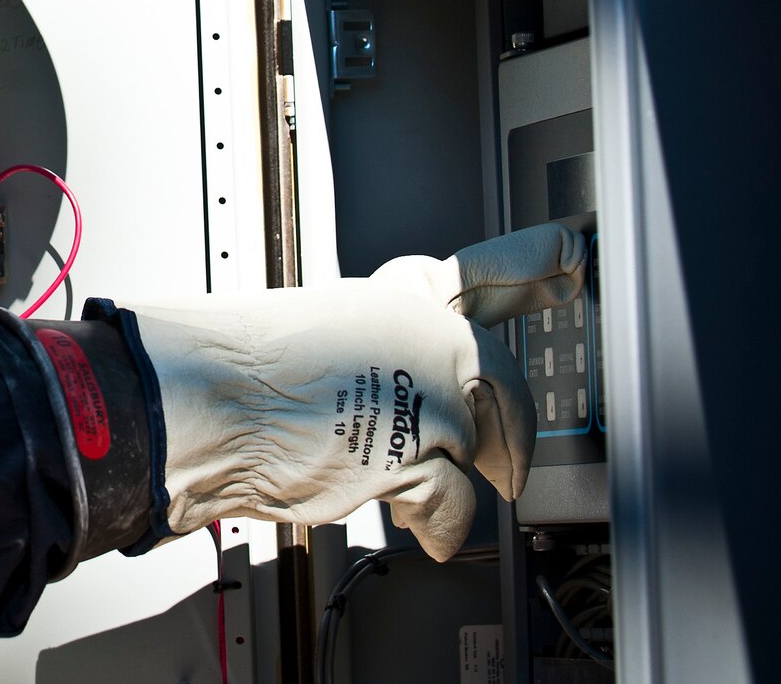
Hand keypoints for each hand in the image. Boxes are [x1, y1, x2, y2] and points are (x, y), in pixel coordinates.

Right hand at [120, 223, 584, 559]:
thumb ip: (383, 342)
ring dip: (450, 474)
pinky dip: (434, 524)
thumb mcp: (328, 322)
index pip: (486, 271)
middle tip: (508, 458)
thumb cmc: (244, 365)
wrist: (209, 399)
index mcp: (402, 295)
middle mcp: (430, 336)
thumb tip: (409, 385)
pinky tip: (410, 519)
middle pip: (506, 385)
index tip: (571, 257)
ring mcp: (432, 396)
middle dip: (508, 430)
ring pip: (482, 449)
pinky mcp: (421, 457)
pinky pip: (453, 507)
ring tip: (399, 477)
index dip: (536, 263)